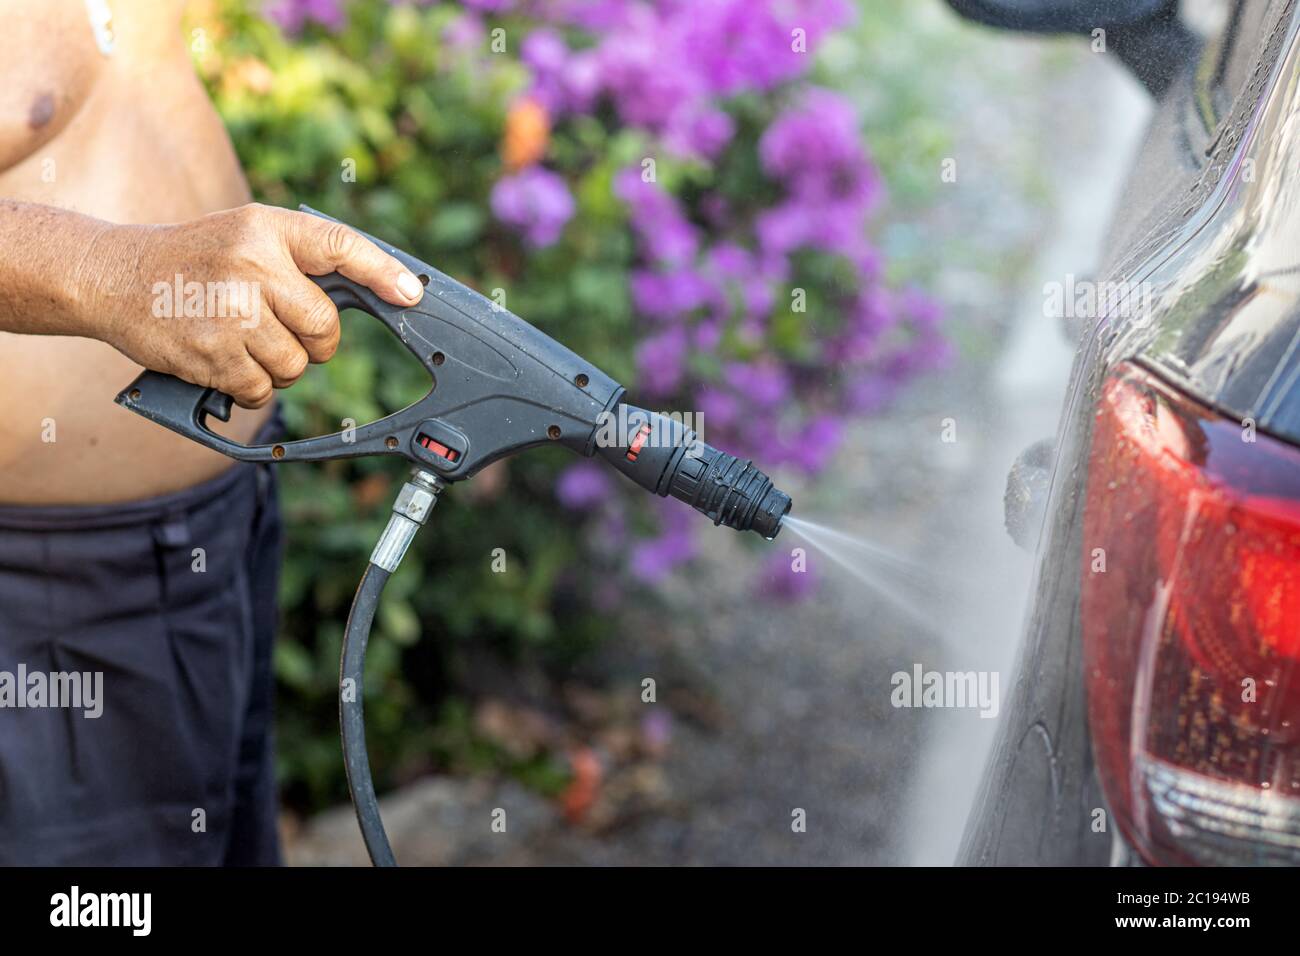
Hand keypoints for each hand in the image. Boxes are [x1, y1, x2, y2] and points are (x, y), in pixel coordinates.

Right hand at [93, 204, 424, 407]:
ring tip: (245, 340)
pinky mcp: (212, 354)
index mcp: (266, 230)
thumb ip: (302, 257)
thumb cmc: (194, 258)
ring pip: (296, 365)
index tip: (412, 295)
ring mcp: (231, 313)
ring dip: (280, 366)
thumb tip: (379, 288)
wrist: (113, 276)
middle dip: (315, 341)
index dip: (383, 272)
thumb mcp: (247, 234)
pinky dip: (251, 385)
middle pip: (325, 328)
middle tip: (281, 327)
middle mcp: (251, 267)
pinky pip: (262, 389)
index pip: (339, 246)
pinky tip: (225, 358)